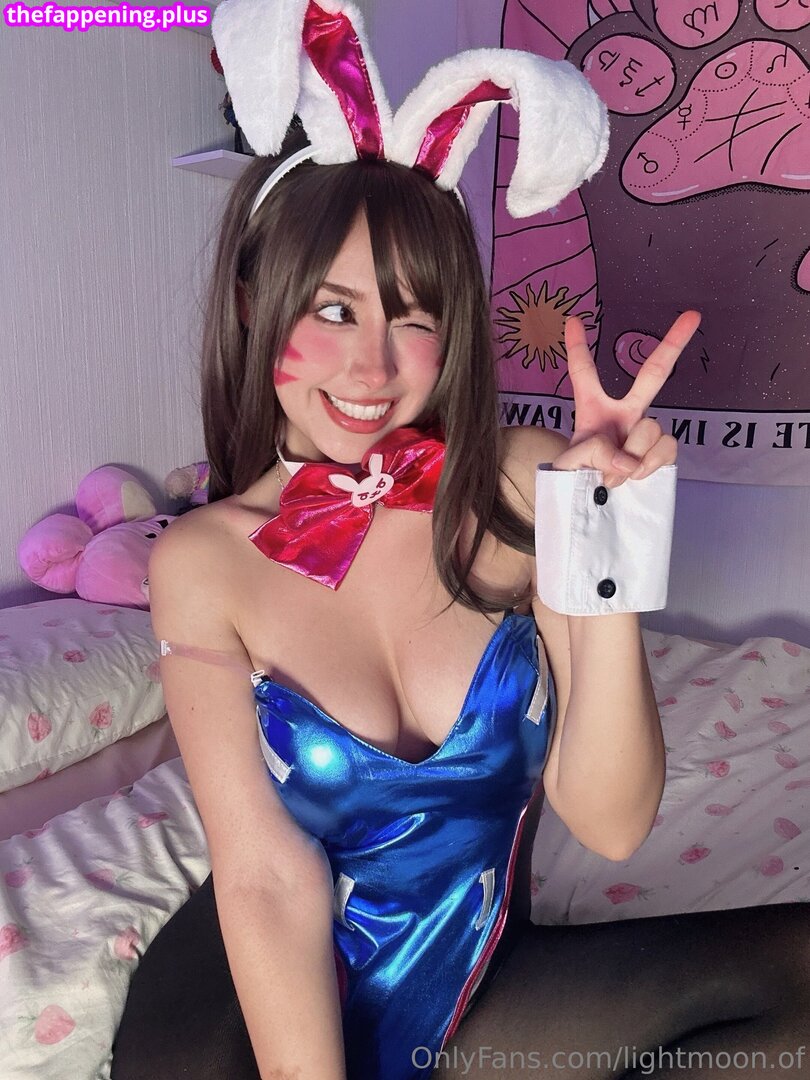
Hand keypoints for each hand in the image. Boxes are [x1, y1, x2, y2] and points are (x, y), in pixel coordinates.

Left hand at [552, 311, 700, 486]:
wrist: (589, 506)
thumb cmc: (573, 478)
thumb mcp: (570, 463)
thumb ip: (595, 453)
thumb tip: (627, 459)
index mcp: (591, 408)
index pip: (583, 373)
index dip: (578, 346)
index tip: (573, 319)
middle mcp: (623, 413)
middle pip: (653, 374)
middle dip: (673, 344)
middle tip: (694, 316)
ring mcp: (644, 432)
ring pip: (653, 428)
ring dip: (635, 453)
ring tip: (615, 472)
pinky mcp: (659, 452)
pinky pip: (668, 448)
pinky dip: (650, 464)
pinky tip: (634, 475)